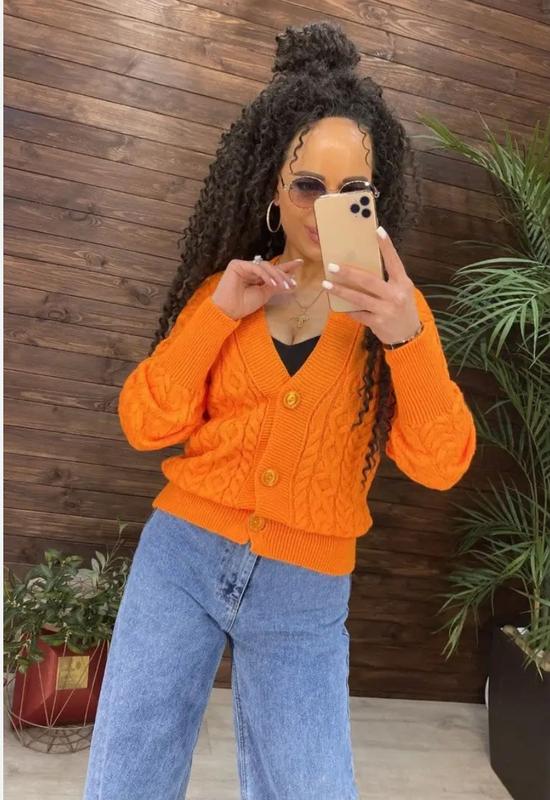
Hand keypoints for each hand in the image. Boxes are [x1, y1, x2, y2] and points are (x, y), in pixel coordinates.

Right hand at [211, 256, 302, 320]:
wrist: (228, 311)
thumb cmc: (243, 305)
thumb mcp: (264, 295)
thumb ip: (276, 286)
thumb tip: (291, 282)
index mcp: (256, 277)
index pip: (273, 270)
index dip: (286, 267)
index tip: (300, 263)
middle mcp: (250, 269)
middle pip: (270, 267)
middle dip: (283, 275)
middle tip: (292, 284)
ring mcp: (243, 266)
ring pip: (265, 266)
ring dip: (276, 276)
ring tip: (284, 286)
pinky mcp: (237, 265)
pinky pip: (256, 267)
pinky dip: (265, 275)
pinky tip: (272, 283)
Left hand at [321, 227, 420, 344]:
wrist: (409, 335)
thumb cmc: (402, 308)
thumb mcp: (401, 291)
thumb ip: (387, 280)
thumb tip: (362, 266)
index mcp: (403, 283)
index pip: (394, 261)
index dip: (386, 246)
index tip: (377, 230)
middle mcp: (395, 295)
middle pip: (368, 280)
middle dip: (348, 273)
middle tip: (332, 266)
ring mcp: (386, 309)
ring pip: (358, 298)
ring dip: (340, 291)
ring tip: (326, 284)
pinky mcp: (378, 322)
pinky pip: (358, 313)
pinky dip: (347, 309)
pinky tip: (338, 305)